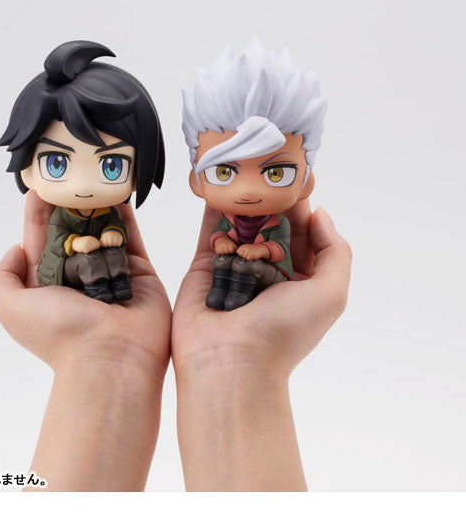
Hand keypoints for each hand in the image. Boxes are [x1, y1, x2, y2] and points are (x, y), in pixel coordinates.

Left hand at [0, 192, 171, 490]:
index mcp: (48, 282)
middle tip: (73, 172)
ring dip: (99, 205)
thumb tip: (15, 249)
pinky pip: (131, 236)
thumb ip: (2, 276)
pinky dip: (126, 215)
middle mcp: (78, 275)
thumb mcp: (11, 307)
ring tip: (96, 175)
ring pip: (103, 229)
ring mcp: (110, 271)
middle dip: (71, 202)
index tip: (40, 183)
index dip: (39, 211)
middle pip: (73, 229)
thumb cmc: (61, 333)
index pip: (40, 238)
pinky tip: (120, 191)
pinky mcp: (138, 270)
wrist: (112, 357)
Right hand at [172, 202, 350, 490]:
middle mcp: (267, 275)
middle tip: (269, 180)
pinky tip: (220, 190)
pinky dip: (214, 212)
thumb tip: (318, 214)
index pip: (304, 239)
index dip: (303, 214)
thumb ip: (335, 250)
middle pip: (272, 230)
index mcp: (300, 283)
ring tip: (246, 181)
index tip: (298, 185)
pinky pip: (211, 234)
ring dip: (244, 207)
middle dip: (273, 206)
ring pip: (241, 229)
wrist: (229, 360)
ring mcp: (235, 270)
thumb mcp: (331, 293)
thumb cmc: (283, 331)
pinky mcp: (205, 268)